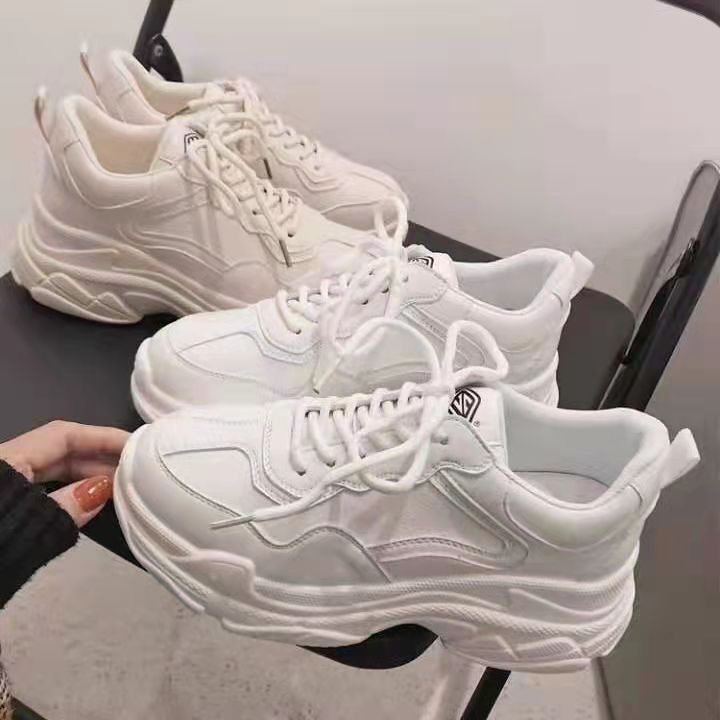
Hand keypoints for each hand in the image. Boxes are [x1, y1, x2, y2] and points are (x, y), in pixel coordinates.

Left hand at [0, 421, 128, 526]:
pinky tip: (93, 500)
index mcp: (6, 459)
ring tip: (123, 486)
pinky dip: (71, 490)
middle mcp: (5, 464)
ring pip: (54, 470)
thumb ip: (64, 507)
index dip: (104, 437)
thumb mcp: (27, 526)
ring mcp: (6, 485)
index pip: (64, 434)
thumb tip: (102, 488)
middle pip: (62, 452)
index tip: (137, 445)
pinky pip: (44, 487)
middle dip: (101, 459)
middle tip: (138, 469)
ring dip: (89, 476)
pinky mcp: (8, 505)